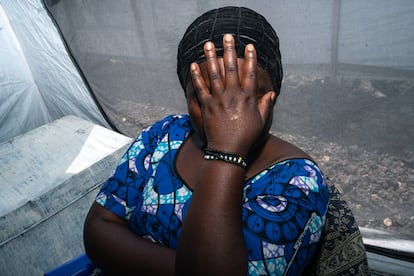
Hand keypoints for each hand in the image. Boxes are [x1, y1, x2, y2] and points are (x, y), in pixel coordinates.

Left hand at [189, 34, 275, 155]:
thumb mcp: (261, 121)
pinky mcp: (206, 106)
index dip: (250, 58)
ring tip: (208, 44)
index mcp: (247, 98)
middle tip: (227, 36)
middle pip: (231, 68)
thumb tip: (271, 93)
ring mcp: (218, 100)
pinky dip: (196, 76)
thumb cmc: (246, 137)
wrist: (228, 150)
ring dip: (210, 57)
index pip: (249, 73)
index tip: (250, 45)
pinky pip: (200, 88)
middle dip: (229, 50)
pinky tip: (193, 65)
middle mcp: (233, 95)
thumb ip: (265, 105)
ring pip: (214, 74)